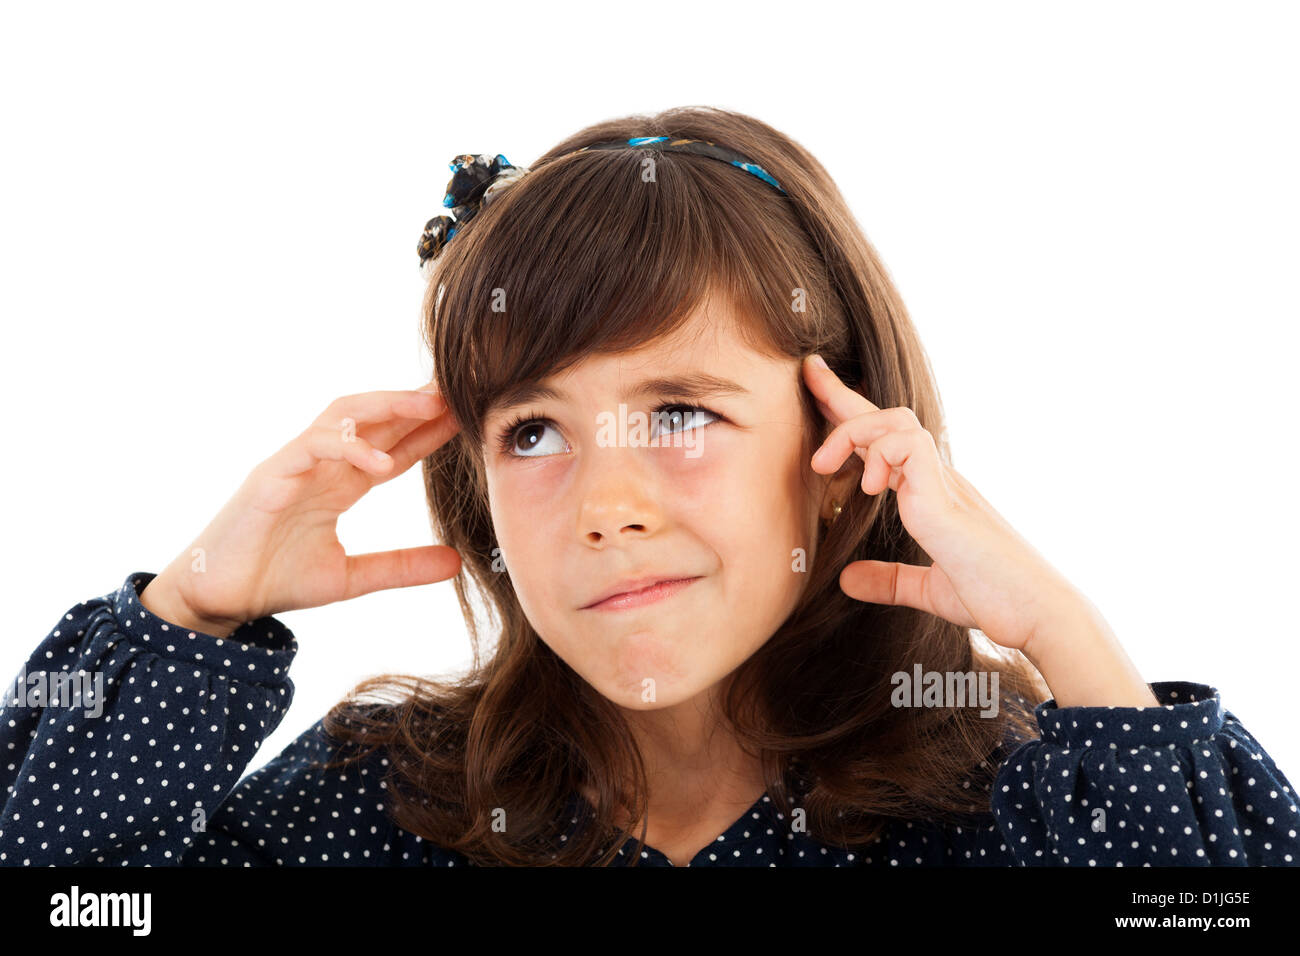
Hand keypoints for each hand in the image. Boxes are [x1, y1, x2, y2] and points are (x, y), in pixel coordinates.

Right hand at [141, 383, 462, 636]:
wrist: (217, 601)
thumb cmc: (273, 579)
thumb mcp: (352, 578)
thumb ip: (401, 567)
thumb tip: (456, 563)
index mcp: (339, 483)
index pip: (394, 445)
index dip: (430, 430)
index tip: (472, 417)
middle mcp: (320, 465)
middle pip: (374, 417)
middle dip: (416, 402)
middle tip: (461, 391)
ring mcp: (294, 465)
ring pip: (343, 416)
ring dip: (388, 406)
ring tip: (430, 406)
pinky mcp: (270, 476)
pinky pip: (311, 446)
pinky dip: (348, 448)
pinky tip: (381, 464)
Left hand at [803, 354, 1080, 653]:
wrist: (1038, 614)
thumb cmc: (996, 598)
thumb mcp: (928, 590)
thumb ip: (889, 580)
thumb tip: (846, 579)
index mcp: (930, 495)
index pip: (887, 444)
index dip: (852, 419)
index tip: (820, 392)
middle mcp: (937, 479)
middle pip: (885, 417)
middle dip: (842, 395)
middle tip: (810, 374)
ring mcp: (943, 482)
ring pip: (894, 420)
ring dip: (852, 432)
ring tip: (825, 467)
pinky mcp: (945, 496)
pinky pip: (908, 444)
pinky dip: (880, 455)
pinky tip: (872, 488)